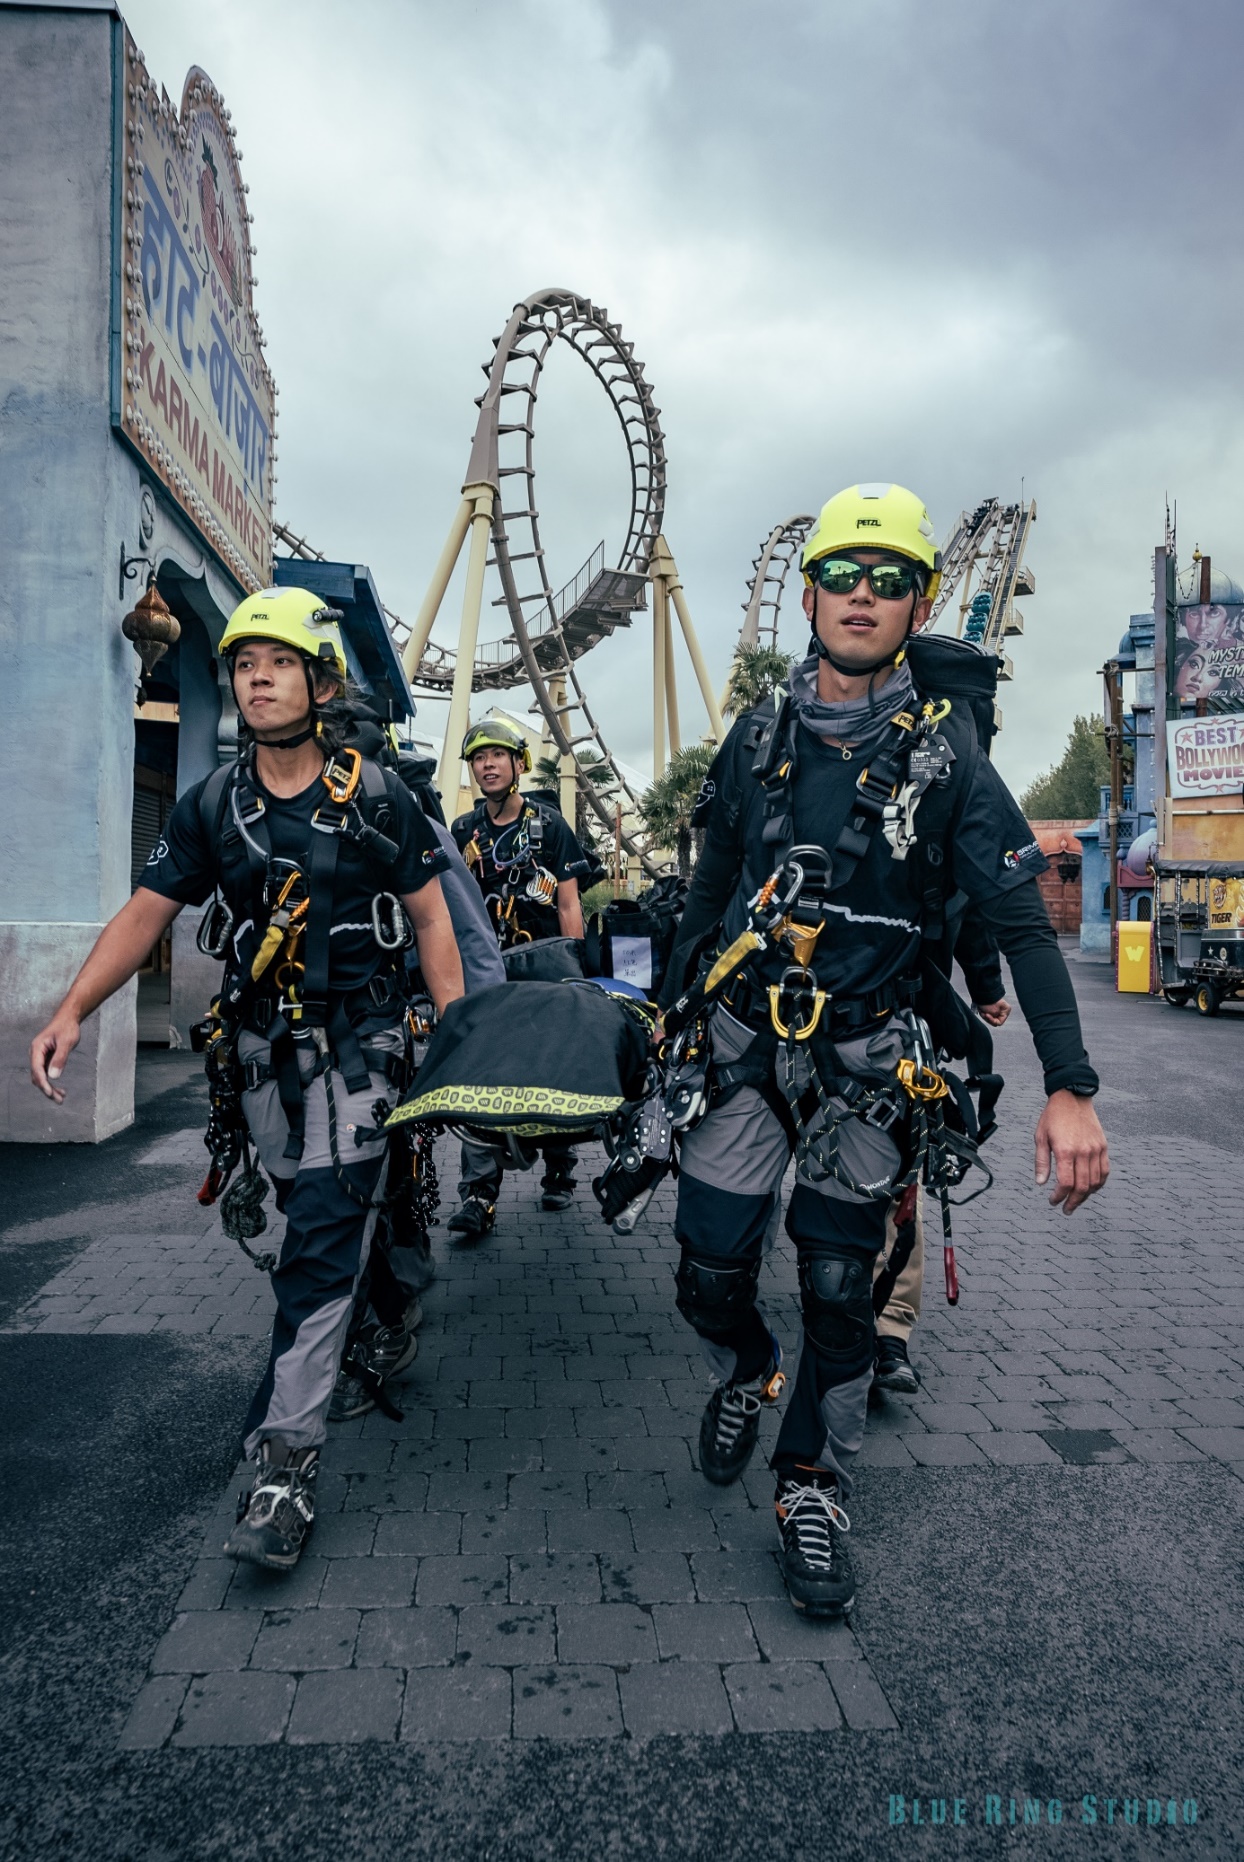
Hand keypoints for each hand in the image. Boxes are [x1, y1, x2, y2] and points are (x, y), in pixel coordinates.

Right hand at [30, 1012, 81, 1103]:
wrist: (68, 1019)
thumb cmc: (67, 1028)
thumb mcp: (66, 1042)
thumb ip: (60, 1058)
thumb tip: (53, 1077)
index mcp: (37, 1048)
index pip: (36, 1069)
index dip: (43, 1083)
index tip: (50, 1093)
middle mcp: (36, 1054)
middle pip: (37, 1076)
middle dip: (47, 1089)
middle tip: (59, 1100)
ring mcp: (40, 1057)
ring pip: (41, 1077)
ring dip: (49, 1088)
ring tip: (61, 1098)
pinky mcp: (46, 1059)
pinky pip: (46, 1074)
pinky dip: (52, 1083)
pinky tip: (61, 1090)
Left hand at [975, 997, 1010, 1026]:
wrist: (983, 992)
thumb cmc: (989, 1001)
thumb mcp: (993, 1011)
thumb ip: (995, 1019)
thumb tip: (994, 1022)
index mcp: (1006, 1010)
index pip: (999, 1022)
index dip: (992, 1021)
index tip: (987, 1015)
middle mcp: (1002, 1011)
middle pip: (994, 1021)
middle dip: (987, 1018)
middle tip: (983, 1013)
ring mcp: (996, 1010)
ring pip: (989, 1019)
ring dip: (984, 1016)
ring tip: (981, 1010)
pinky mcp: (991, 1009)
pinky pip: (987, 1015)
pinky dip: (983, 1013)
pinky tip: (980, 1010)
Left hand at [1035, 1090, 1108, 1213]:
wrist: (1073, 1097)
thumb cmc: (1053, 1116)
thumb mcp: (1040, 1137)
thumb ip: (1041, 1162)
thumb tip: (1041, 1183)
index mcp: (1065, 1150)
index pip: (1066, 1182)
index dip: (1059, 1196)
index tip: (1053, 1201)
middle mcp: (1083, 1152)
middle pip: (1082, 1186)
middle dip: (1073, 1202)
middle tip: (1066, 1210)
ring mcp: (1096, 1149)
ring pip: (1095, 1182)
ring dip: (1086, 1196)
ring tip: (1076, 1202)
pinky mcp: (1103, 1146)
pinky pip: (1105, 1171)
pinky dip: (1099, 1184)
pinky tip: (1090, 1189)